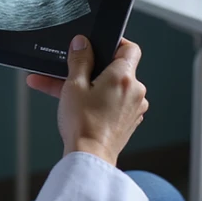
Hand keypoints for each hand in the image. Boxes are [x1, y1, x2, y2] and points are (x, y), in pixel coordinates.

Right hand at [26, 36, 147, 166]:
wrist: (89, 157)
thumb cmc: (83, 124)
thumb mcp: (74, 85)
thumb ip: (80, 59)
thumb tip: (82, 43)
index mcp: (124, 76)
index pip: (130, 48)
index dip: (115, 43)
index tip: (98, 45)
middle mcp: (135, 91)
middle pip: (116, 69)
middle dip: (92, 69)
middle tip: (71, 72)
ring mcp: (134, 107)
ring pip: (112, 88)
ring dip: (92, 87)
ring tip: (66, 93)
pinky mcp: (129, 121)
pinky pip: (114, 103)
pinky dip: (99, 101)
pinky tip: (78, 105)